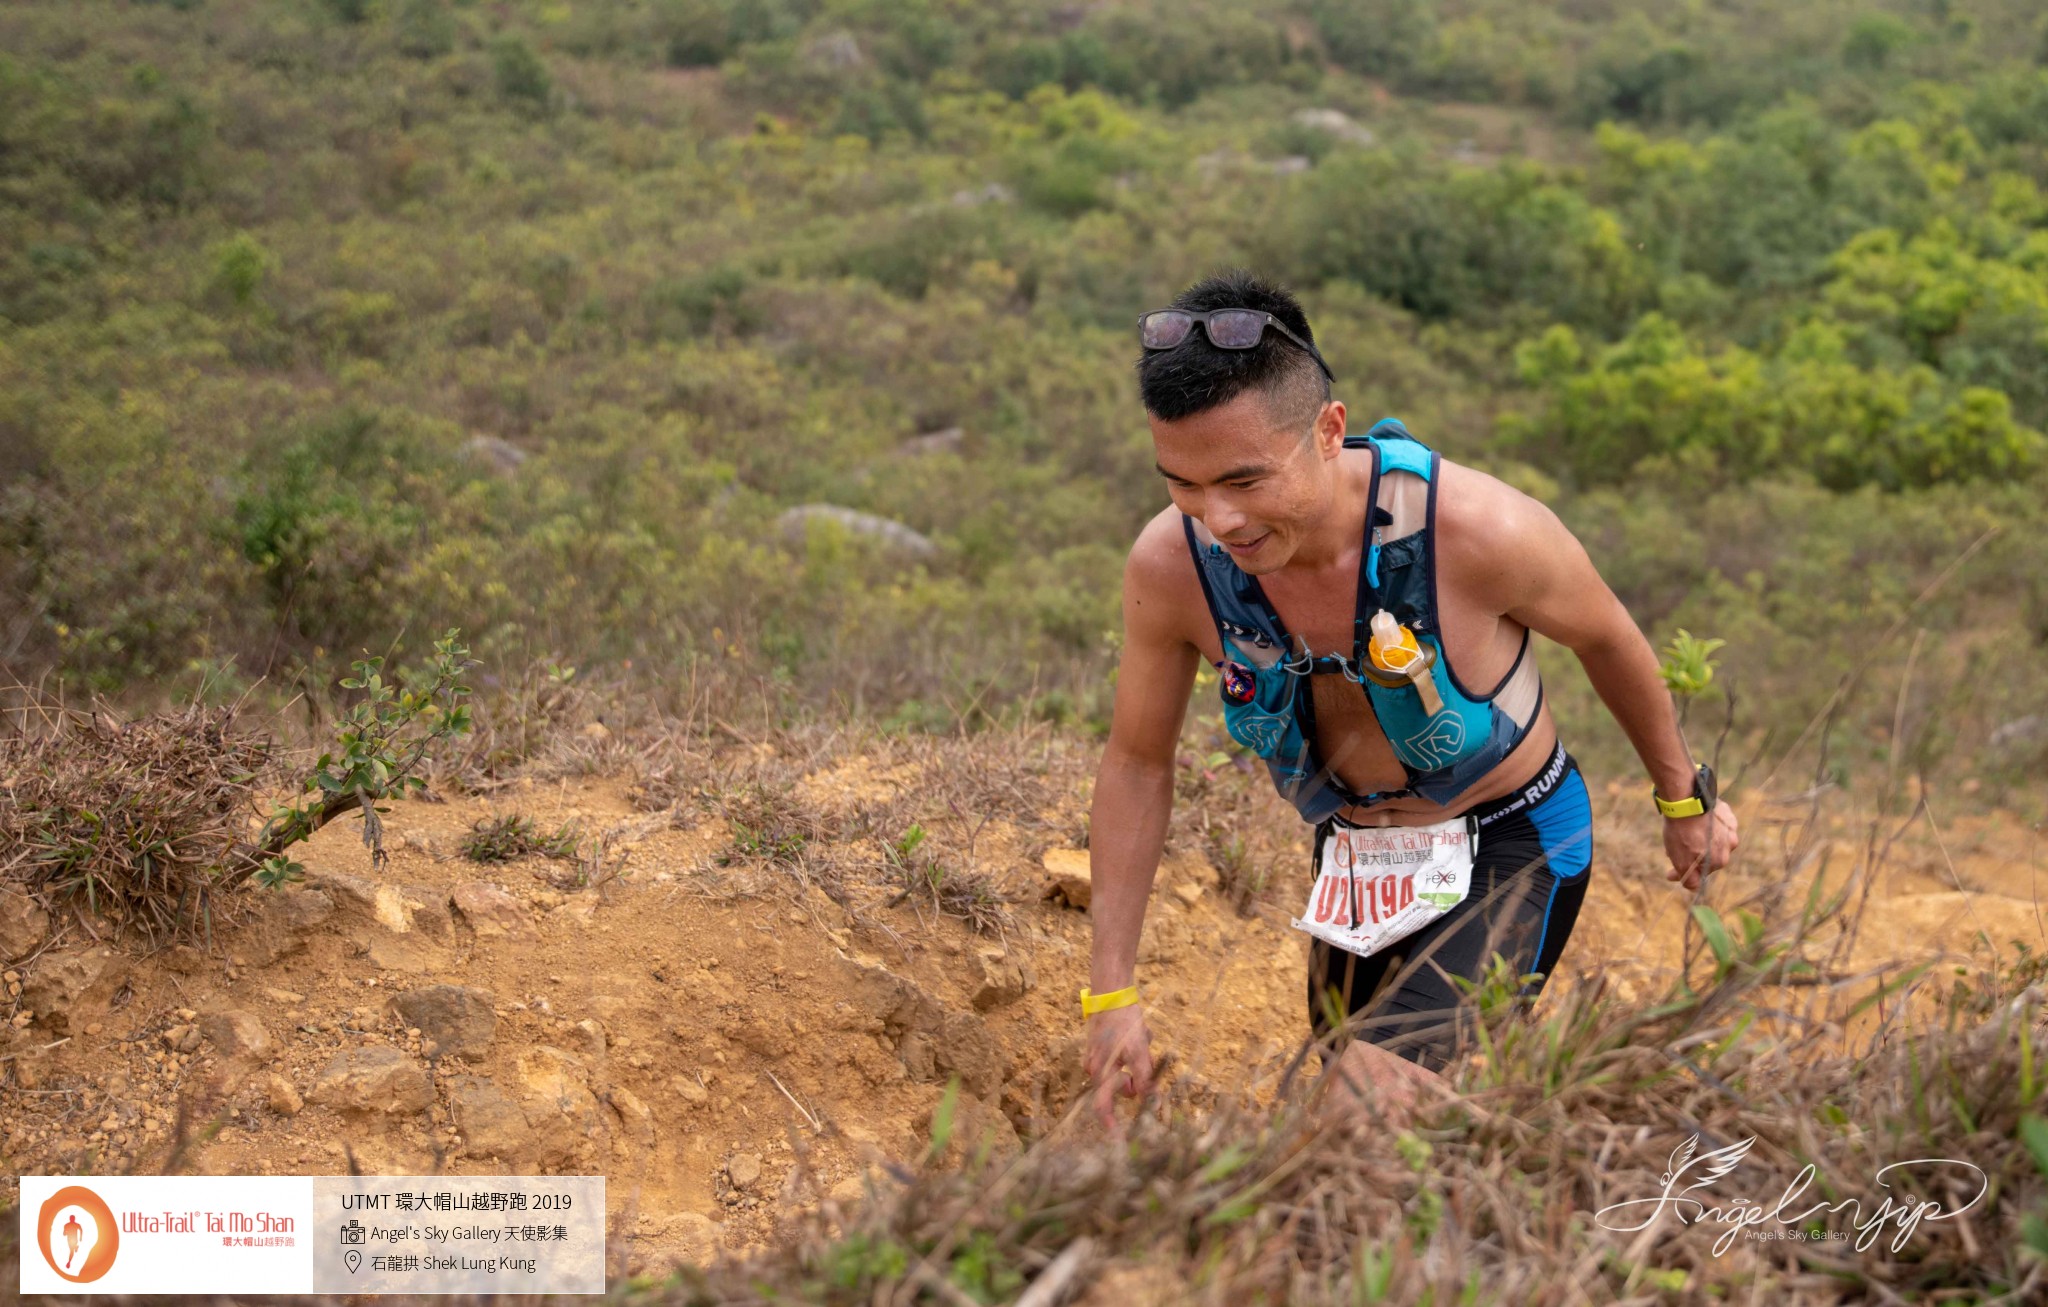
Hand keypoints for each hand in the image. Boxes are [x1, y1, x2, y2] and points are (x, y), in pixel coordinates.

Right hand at [1082, 1004, 1153, 1129]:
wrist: (1111, 993)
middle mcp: (1094, 1068)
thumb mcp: (1139, 1051)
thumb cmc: (1123, 1023)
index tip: (1119, 1140)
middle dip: (1136, 1077)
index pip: (1103, 1107)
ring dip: (1137, 1060)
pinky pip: (1120, 1057)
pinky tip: (1139, 1033)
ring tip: (1143, 1039)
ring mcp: (1096, 1056)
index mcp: (1101, 1072)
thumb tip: (1150, 1101)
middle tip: (1147, 1057)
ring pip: (1123, 1070)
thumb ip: (1144, 1078)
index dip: (1110, 1125)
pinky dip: (1132, 1050)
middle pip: (1120, 1087)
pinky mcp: (1101, 1046)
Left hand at [1663, 802, 1738, 891]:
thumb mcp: (1681, 862)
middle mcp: (1730, 845)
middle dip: (1691, 855)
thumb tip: (1694, 889)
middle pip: (1708, 855)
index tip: (1670, 871)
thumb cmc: (1683, 832)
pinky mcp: (1726, 813)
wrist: (1687, 800)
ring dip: (1699, 839)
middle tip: (1673, 848)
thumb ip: (1690, 880)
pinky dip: (1704, 824)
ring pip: (1712, 838)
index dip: (1685, 872)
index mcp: (1720, 860)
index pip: (1702, 872)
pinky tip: (1692, 820)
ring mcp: (1730, 828)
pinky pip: (1715, 823)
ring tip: (1681, 832)